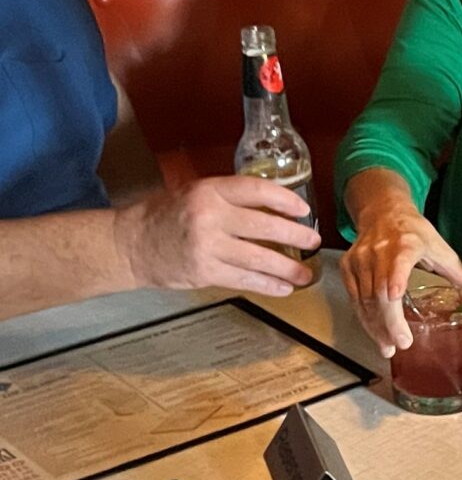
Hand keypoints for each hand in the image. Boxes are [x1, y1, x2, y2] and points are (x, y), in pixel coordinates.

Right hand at [113, 176, 320, 298]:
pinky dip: (267, 285)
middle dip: (295, 236)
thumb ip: (230, 197)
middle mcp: (210, 217)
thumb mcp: (196, 193)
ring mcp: (207, 246)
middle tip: (314, 241)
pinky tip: (283, 288)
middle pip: (264, 227)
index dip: (286, 200)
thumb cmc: (165, 215)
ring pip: (258, 258)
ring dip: (287, 268)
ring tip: (306, 273)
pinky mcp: (203, 271)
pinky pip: (243, 280)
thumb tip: (275, 205)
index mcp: (210, 191)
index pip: (258, 191)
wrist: (129, 244)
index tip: (304, 210)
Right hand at [340, 203, 461, 357]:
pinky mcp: (349, 266)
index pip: (398, 263)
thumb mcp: (438, 246)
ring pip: (364, 299)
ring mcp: (361, 259)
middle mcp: (379, 252)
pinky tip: (375, 331)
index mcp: (406, 244)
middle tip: (400, 343)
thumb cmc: (412, 230)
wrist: (382, 211)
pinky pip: (354, 298)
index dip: (395, 279)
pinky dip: (364, 317)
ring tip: (388, 346)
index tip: (395, 295)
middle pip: (380, 290)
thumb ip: (457, 271)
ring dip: (375, 326)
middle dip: (389, 321)